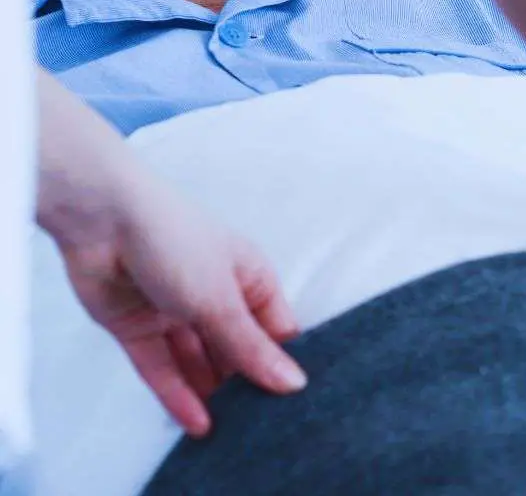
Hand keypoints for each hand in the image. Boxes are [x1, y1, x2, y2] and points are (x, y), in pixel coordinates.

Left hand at [36, 69, 305, 436]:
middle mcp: (214, 294)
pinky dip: (178, 395)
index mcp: (247, 276)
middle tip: (262, 428)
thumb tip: (294, 383)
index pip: (274, 329)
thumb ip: (251, 347)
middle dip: (246, 385)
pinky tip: (197, 424)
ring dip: (212, 394)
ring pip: (199, 363)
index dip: (282, 362)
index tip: (294, 403)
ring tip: (233, 435)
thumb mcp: (220, 299)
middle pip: (236, 350)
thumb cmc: (175, 239)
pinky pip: (163, 368)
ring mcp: (175, 312)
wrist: (102, 218)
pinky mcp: (139, 328)